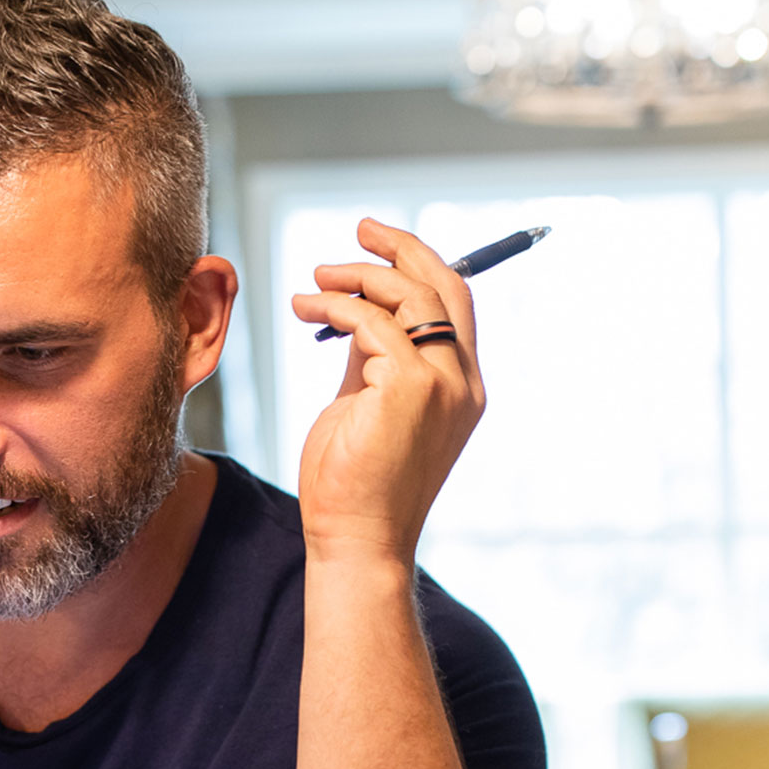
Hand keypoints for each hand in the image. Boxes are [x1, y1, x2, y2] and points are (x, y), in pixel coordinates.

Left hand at [288, 219, 486, 566]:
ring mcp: (443, 384)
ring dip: (357, 276)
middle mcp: (463, 381)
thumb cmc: (354, 481)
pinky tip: (306, 309)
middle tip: (359, 230)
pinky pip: (371, 322)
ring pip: (408, 296)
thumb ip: (372, 356)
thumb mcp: (368, 402)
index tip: (379, 243)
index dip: (421, 264)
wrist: (355, 538)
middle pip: (443, 285)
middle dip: (401, 248)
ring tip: (315, 281)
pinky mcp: (409, 388)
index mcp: (462, 386)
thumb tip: (357, 309)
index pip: (455, 303)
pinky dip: (336, 306)